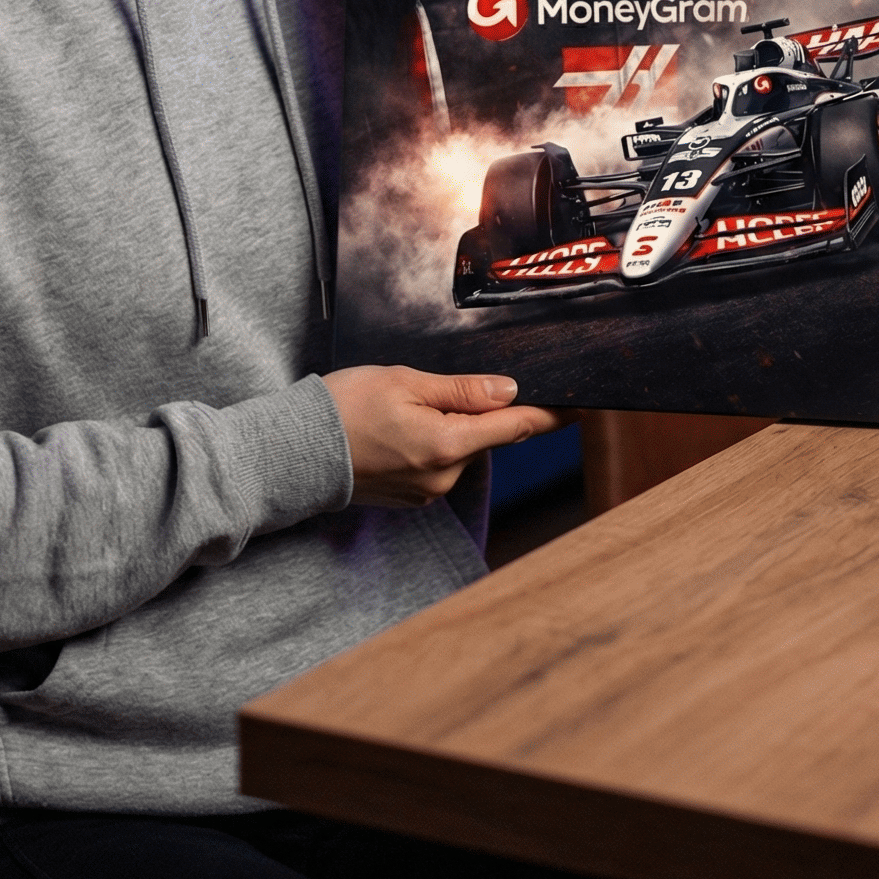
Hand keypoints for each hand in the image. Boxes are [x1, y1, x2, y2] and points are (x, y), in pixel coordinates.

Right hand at [322, 365, 563, 507]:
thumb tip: (509, 392)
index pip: (516, 428)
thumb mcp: (406, 381)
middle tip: (434, 384)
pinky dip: (431, 442)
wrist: (295, 451)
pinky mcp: (412, 497)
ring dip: (450, 425)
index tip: (582, 407)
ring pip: (461, 448)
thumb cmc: (345, 407)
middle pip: (486, 436)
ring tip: (402, 404)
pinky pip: (439, 463)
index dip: (551, 415)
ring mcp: (428, 491)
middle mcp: (444, 477)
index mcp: (448, 445)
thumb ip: (462, 390)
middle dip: (477, 409)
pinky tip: (397, 426)